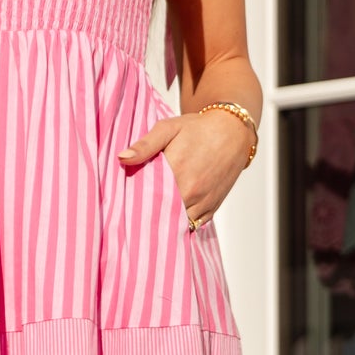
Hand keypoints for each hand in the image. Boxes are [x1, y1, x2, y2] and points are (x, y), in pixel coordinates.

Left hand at [116, 108, 254, 228]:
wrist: (233, 132)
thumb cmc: (198, 129)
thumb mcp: (168, 128)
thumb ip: (145, 145)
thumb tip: (122, 158)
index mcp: (175, 171)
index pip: (146, 197)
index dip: (133, 203)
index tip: (123, 205)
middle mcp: (190, 191)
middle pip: (160, 214)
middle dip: (147, 216)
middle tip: (133, 217)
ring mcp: (202, 202)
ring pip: (177, 224)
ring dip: (164, 223)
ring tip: (149, 223)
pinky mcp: (212, 207)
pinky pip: (194, 226)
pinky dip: (182, 227)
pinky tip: (170, 222)